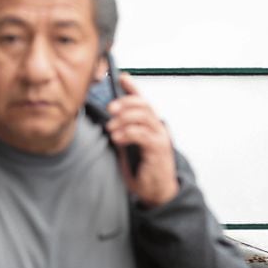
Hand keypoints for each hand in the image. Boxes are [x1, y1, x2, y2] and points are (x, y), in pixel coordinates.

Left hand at [105, 73, 178, 206]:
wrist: (156, 190)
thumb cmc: (142, 168)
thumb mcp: (128, 146)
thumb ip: (122, 131)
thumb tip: (108, 120)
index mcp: (150, 124)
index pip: (143, 100)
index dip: (133, 87)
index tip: (122, 77)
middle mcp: (157, 128)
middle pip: (143, 105)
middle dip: (125, 102)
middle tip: (110, 108)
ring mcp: (159, 138)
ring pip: (143, 117)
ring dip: (124, 119)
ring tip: (111, 128)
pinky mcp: (158, 149)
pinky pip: (142, 135)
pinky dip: (128, 133)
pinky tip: (117, 138)